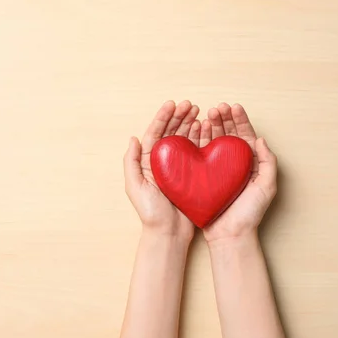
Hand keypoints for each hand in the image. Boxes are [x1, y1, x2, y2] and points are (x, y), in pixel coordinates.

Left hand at [124, 100, 200, 241]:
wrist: (168, 233)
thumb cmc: (150, 212)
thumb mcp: (134, 186)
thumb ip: (131, 162)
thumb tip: (133, 138)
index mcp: (147, 162)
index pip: (155, 133)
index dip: (163, 117)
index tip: (173, 104)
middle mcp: (162, 162)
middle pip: (171, 133)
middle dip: (180, 116)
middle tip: (191, 104)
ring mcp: (177, 168)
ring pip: (184, 140)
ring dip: (191, 124)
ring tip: (200, 112)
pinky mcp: (192, 175)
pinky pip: (196, 153)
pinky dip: (201, 139)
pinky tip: (206, 129)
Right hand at [201, 103, 277, 243]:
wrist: (229, 235)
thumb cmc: (249, 214)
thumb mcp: (266, 187)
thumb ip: (268, 163)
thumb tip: (260, 139)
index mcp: (250, 163)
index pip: (245, 135)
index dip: (239, 119)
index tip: (232, 107)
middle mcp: (233, 164)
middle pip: (228, 134)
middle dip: (222, 119)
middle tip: (215, 108)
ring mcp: (217, 169)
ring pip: (213, 141)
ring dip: (210, 126)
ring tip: (204, 115)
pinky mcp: (203, 176)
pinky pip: (200, 155)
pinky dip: (197, 141)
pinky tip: (194, 131)